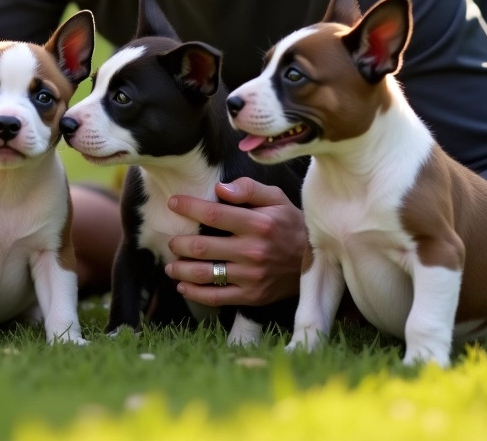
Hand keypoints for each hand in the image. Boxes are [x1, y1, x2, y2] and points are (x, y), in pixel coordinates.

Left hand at [164, 178, 306, 306]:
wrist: (316, 261)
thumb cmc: (290, 224)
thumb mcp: (276, 198)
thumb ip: (248, 189)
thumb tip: (220, 189)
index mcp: (257, 224)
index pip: (214, 214)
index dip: (188, 207)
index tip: (172, 203)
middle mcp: (252, 251)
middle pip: (202, 247)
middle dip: (179, 243)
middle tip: (171, 241)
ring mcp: (251, 276)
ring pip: (205, 274)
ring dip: (180, 270)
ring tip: (171, 265)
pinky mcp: (252, 295)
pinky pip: (216, 297)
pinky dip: (195, 293)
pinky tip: (183, 286)